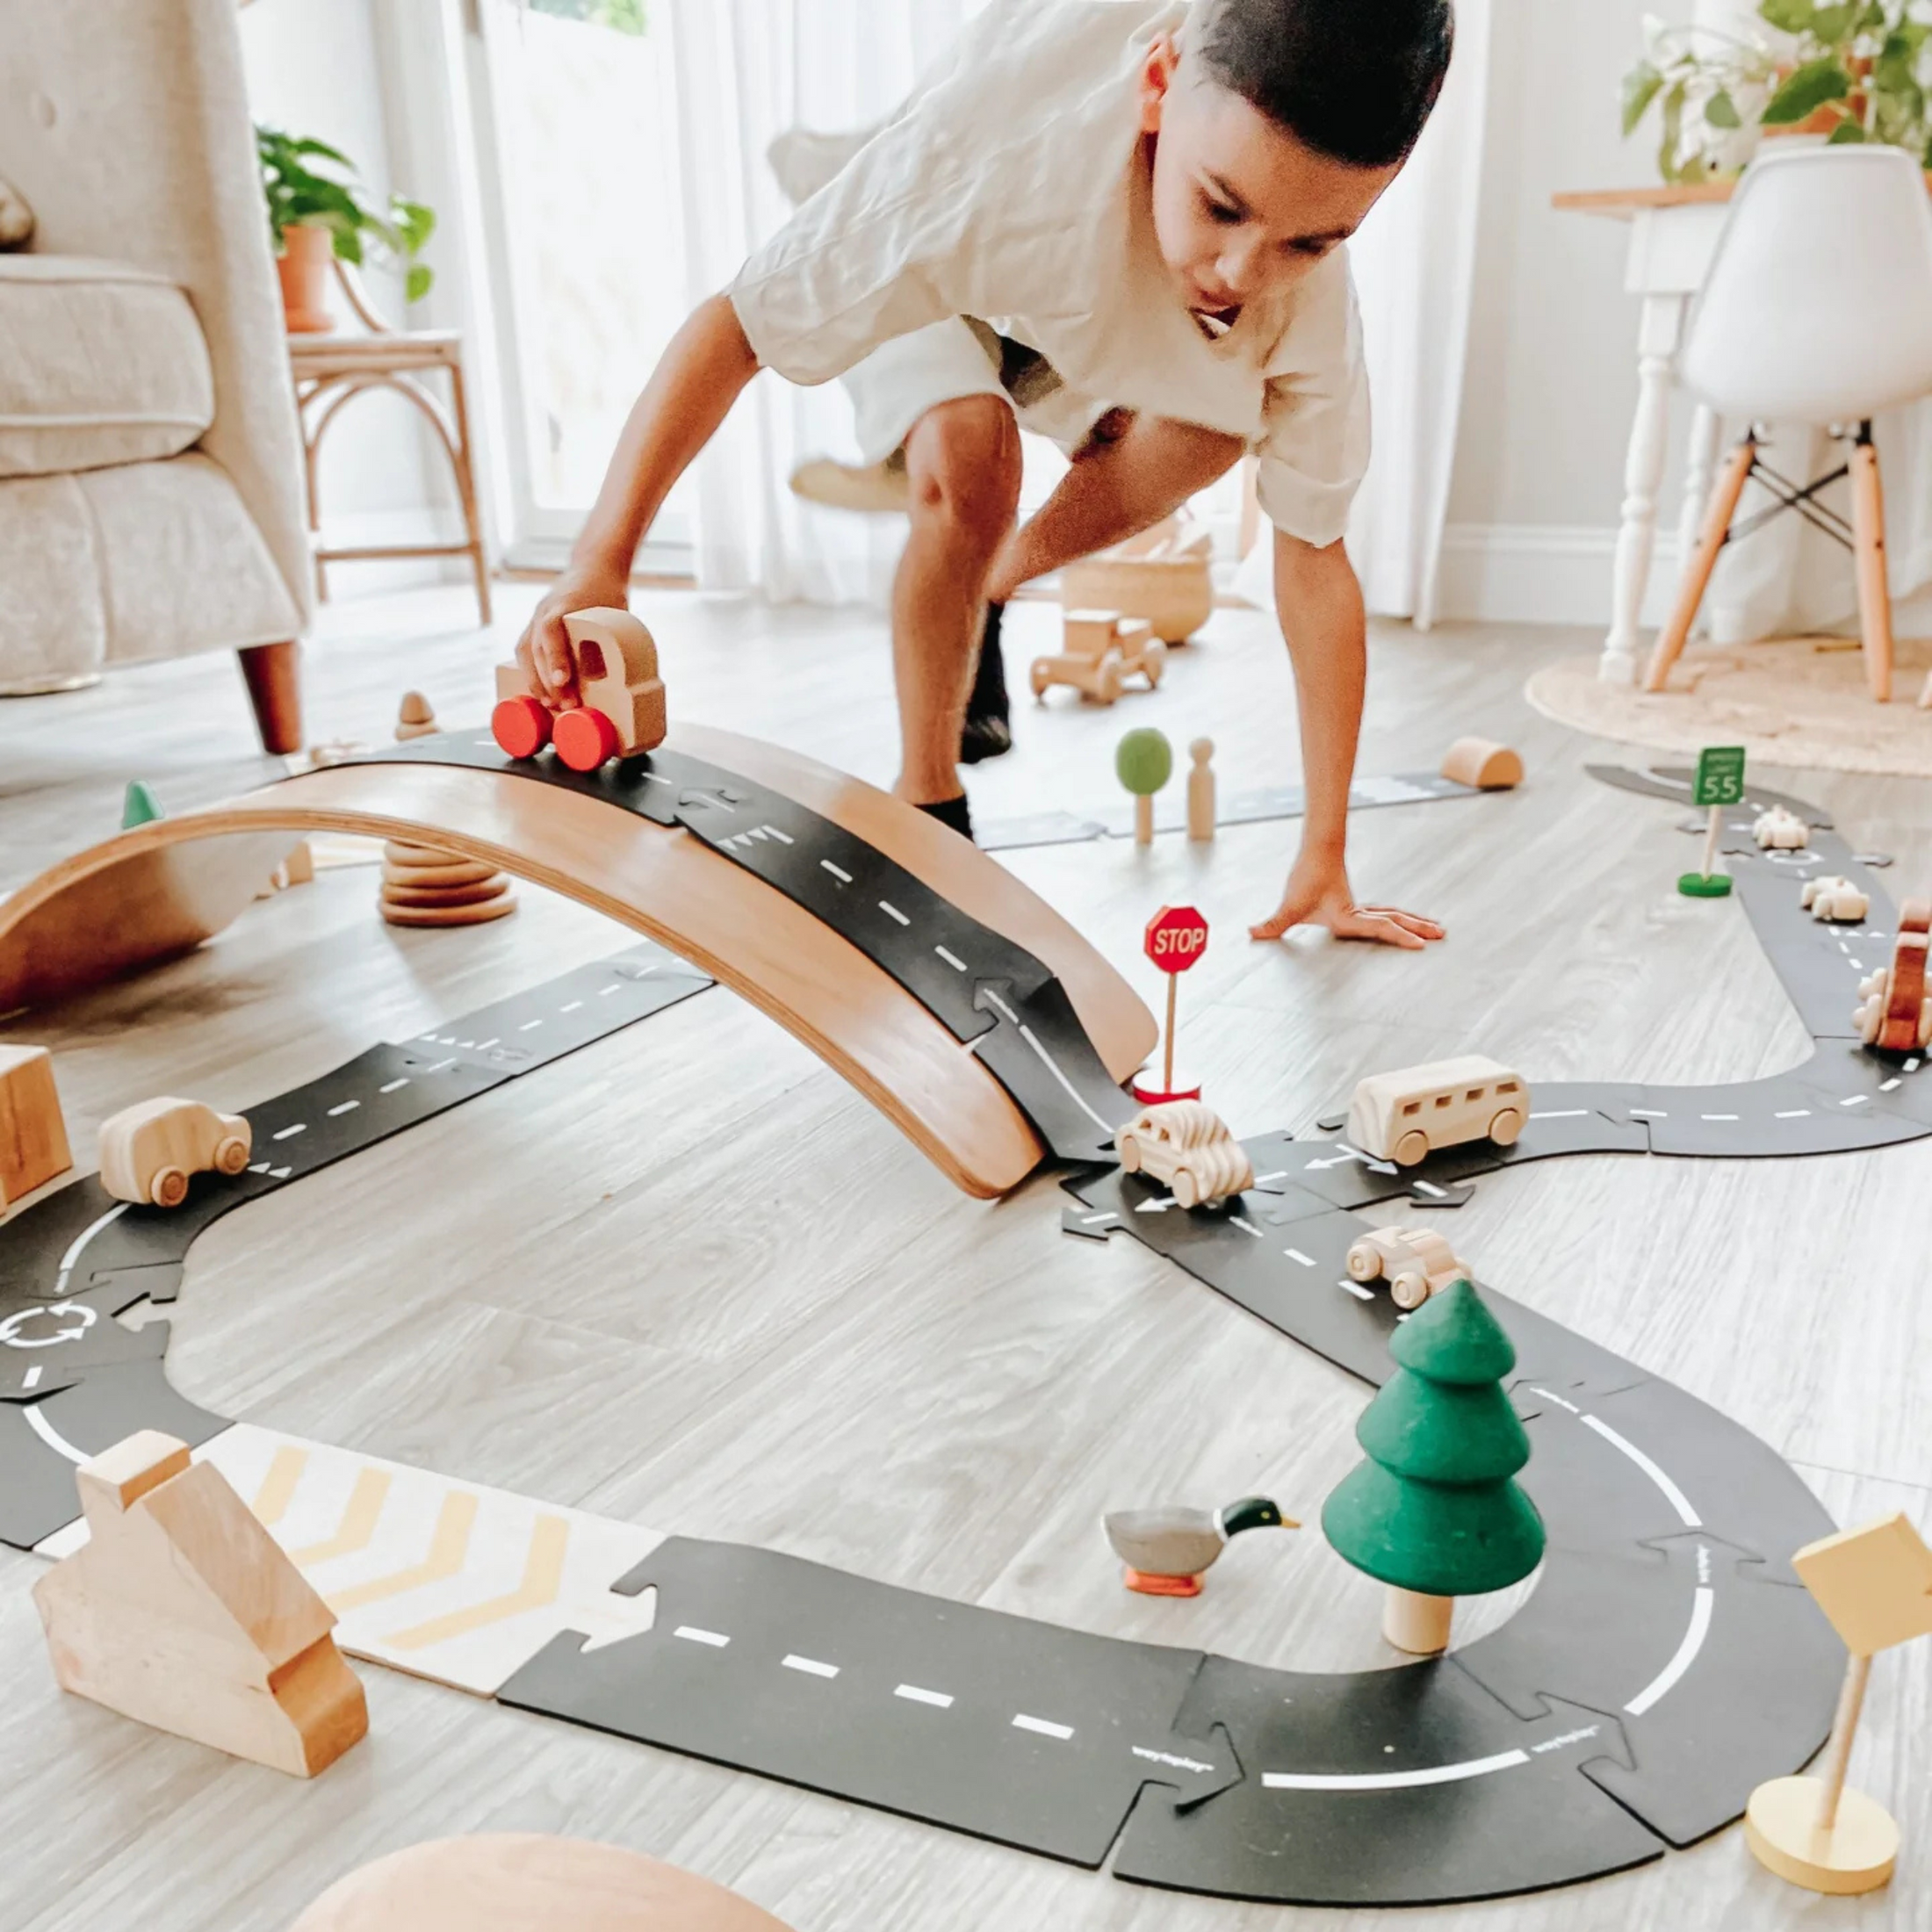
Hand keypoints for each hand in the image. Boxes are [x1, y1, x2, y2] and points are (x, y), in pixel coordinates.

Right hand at [513, 565, 630, 711]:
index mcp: (564, 604)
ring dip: (534, 680)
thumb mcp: (615, 614)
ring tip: (549, 704)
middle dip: (547, 680)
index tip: (562, 681)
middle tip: (564, 704)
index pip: (551, 629)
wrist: (593, 567)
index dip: (555, 656)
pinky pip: (524, 650)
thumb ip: (610, 641)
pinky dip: (529, 671)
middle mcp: (544, 610)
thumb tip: (616, 683)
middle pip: (537, 647)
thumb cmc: (608, 593)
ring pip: (525, 651)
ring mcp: (536, 617)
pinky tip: (539, 692)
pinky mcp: (534, 626)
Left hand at [1249, 851, 1444, 950]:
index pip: (1379, 927)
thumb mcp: (1289, 906)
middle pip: (1395, 920)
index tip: (1420, 945)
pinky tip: (1411, 923)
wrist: (1317, 850)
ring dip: (1416, 922)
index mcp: (1348, 917)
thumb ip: (1273, 923)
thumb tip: (1251, 932)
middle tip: (1443, 936)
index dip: (1400, 936)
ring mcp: (1362, 908)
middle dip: (1418, 930)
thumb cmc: (1305, 878)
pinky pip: (1387, 913)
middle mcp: (1359, 913)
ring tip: (1438, 930)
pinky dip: (1403, 918)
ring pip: (1395, 915)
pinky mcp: (1359, 905)